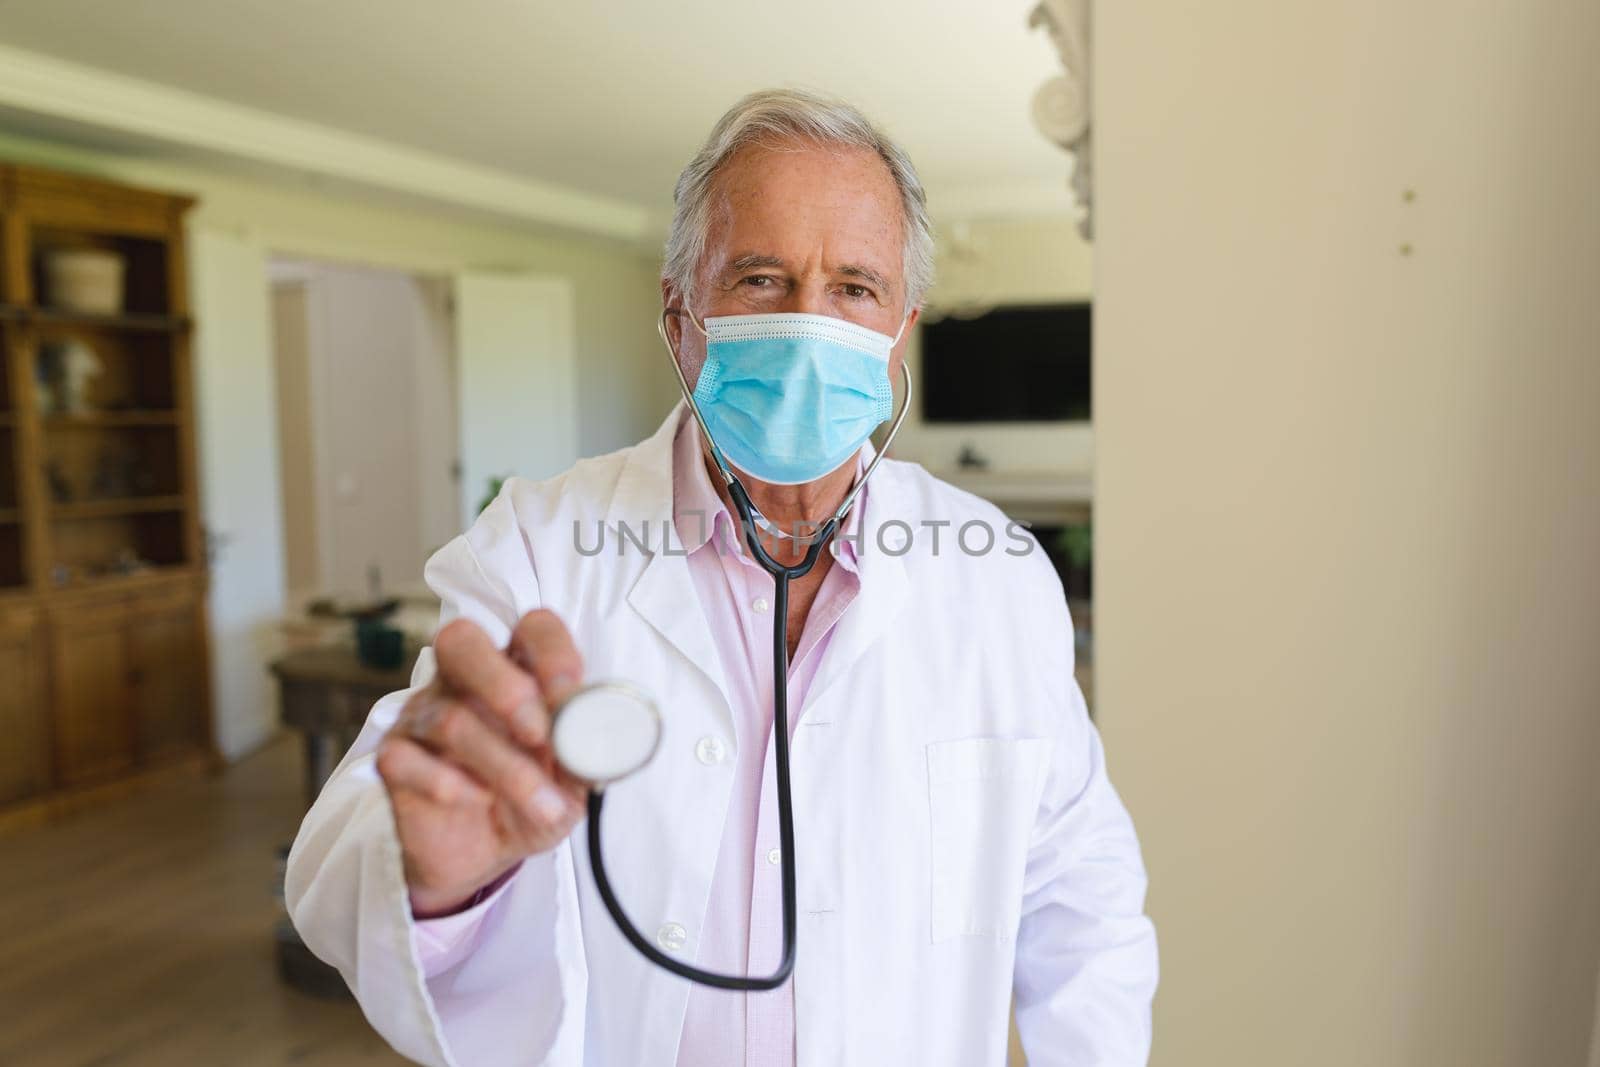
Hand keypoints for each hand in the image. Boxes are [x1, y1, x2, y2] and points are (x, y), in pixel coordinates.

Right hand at [376, 610, 587, 915]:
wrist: (485, 856)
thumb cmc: (531, 800)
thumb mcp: (573, 784)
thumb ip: (586, 758)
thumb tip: (598, 742)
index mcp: (517, 671)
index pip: (532, 628)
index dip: (553, 653)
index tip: (572, 698)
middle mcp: (463, 682)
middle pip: (461, 641)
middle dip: (504, 685)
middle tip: (539, 734)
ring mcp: (424, 716)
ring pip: (451, 719)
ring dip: (506, 767)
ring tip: (544, 805)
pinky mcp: (394, 758)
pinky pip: (404, 757)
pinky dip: (446, 782)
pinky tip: (477, 800)